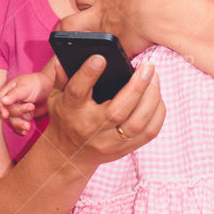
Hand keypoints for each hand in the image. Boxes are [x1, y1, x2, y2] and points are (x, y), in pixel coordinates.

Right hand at [0, 70, 50, 135]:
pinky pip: (19, 125)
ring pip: (13, 120)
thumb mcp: (25, 87)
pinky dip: (21, 130)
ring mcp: (18, 109)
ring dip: (19, 124)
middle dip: (18, 112)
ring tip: (28, 126)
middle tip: (31, 107)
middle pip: (8, 112)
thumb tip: (3, 101)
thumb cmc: (36, 83)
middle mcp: (11, 102)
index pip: (0, 101)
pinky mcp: (24, 116)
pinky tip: (25, 132)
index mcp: (8, 92)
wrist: (50, 87)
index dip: (1, 108)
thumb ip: (14, 94)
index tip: (6, 115)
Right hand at [45, 53, 164, 167]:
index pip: (77, 91)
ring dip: (152, 99)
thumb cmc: (65, 118)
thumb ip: (62, 77)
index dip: (88, 74)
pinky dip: (157, 113)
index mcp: (71, 110)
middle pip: (117, 111)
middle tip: (148, 66)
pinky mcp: (124, 149)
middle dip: (137, 87)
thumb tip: (64, 58)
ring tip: (154, 78)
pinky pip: (148, 133)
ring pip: (137, 124)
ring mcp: (108, 142)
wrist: (69, 155)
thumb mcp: (55, 96)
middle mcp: (90, 128)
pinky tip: (157, 97)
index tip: (101, 58)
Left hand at [67, 0, 173, 56]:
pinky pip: (110, 60)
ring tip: (86, 51)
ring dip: (82, 47)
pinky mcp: (122, 49)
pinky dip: (110, 61)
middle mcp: (101, 15)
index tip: (87, 3)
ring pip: (83, 45)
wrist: (165, 8)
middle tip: (77, 30)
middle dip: (68, 27)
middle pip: (70, 24)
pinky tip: (111, 64)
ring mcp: (109, 34)